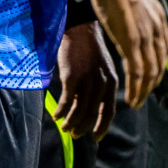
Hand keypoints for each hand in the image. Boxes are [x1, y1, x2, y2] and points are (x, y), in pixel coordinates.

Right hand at [54, 22, 117, 139]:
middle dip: (83, 128)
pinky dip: (60, 112)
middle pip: (92, 114)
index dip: (102, 126)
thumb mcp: (102, 69)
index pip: (109, 111)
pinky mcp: (72, 78)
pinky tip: (55, 115)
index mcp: (111, 82)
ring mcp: (87, 81)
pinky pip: (66, 102)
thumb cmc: (89, 50)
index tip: (96, 137)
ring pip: (79, 111)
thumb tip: (92, 108)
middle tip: (74, 135)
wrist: (80, 30)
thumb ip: (101, 87)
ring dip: (70, 123)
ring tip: (63, 128)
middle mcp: (102, 84)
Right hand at [89, 0, 167, 108]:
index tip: (150, 77)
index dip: (158, 66)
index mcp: (159, 18)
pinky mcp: (132, 42)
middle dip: (152, 84)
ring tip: (136, 103)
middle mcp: (157, 29)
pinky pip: (137, 73)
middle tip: (143, 96)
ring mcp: (146, 36)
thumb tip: (133, 12)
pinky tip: (130, 99)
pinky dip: (135, 89)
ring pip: (150, 73)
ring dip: (143, 91)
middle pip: (160, 65)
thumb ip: (139, 10)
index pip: (164, 50)